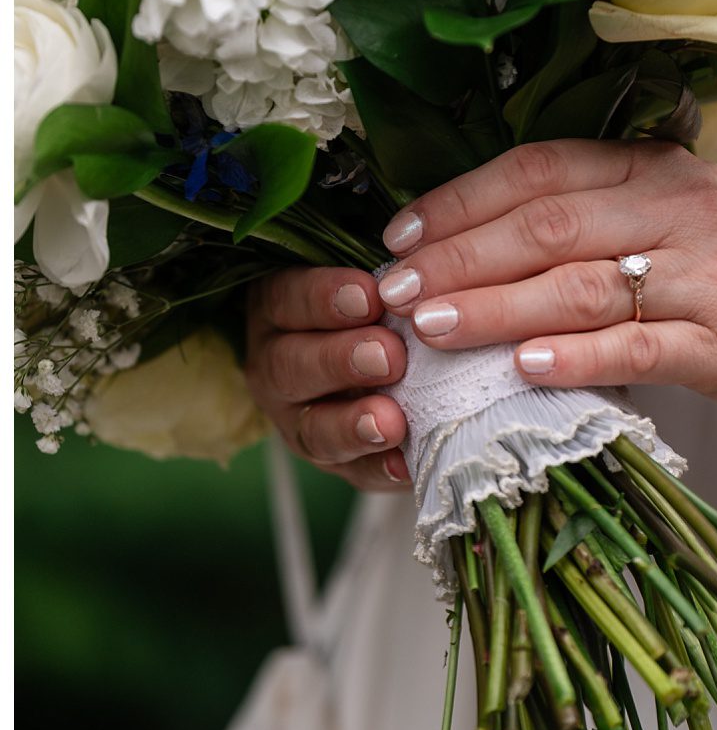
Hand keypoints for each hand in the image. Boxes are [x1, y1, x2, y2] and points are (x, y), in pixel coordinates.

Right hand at [244, 267, 410, 490]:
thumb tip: (424, 259)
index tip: (369, 295)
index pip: (288, 299)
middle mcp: (279, 363)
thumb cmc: (380, 301)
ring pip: (312, 427)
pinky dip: (377, 469)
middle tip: (389, 356)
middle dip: (341, 361)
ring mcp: (299, 418)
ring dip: (352, 425)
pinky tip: (404, 464)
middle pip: (293, 366)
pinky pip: (350, 471)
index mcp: (280, 308)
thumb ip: (388, 274)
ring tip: (391, 421)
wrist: (382, 359)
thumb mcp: (372, 277)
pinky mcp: (335, 461)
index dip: (324, 298)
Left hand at [369, 141, 716, 412]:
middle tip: (393, 292)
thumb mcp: (687, 212)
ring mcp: (706, 279)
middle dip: (461, 257)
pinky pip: (643, 345)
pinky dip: (579, 355)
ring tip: (431, 330)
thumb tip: (488, 248)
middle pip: (548, 225)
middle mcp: (677, 213)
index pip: (542, 170)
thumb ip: (604, 218)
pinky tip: (525, 368)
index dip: (463, 199)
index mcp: (658, 172)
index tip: (400, 236)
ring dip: (496, 305)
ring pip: (583, 284)